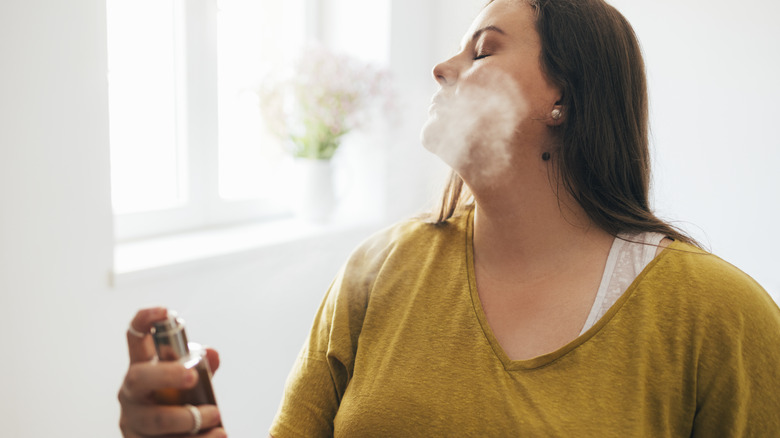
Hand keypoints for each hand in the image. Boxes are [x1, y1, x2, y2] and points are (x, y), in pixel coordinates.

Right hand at [118, 307, 225, 436]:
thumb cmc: (176, 406)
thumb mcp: (189, 384)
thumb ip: (202, 368)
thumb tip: (213, 354)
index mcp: (142, 369)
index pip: (135, 338)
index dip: (145, 320)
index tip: (165, 311)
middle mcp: (131, 393)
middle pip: (138, 378)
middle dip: (166, 375)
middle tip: (193, 376)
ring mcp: (132, 421)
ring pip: (154, 418)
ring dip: (189, 417)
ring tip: (215, 416)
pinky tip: (217, 436)